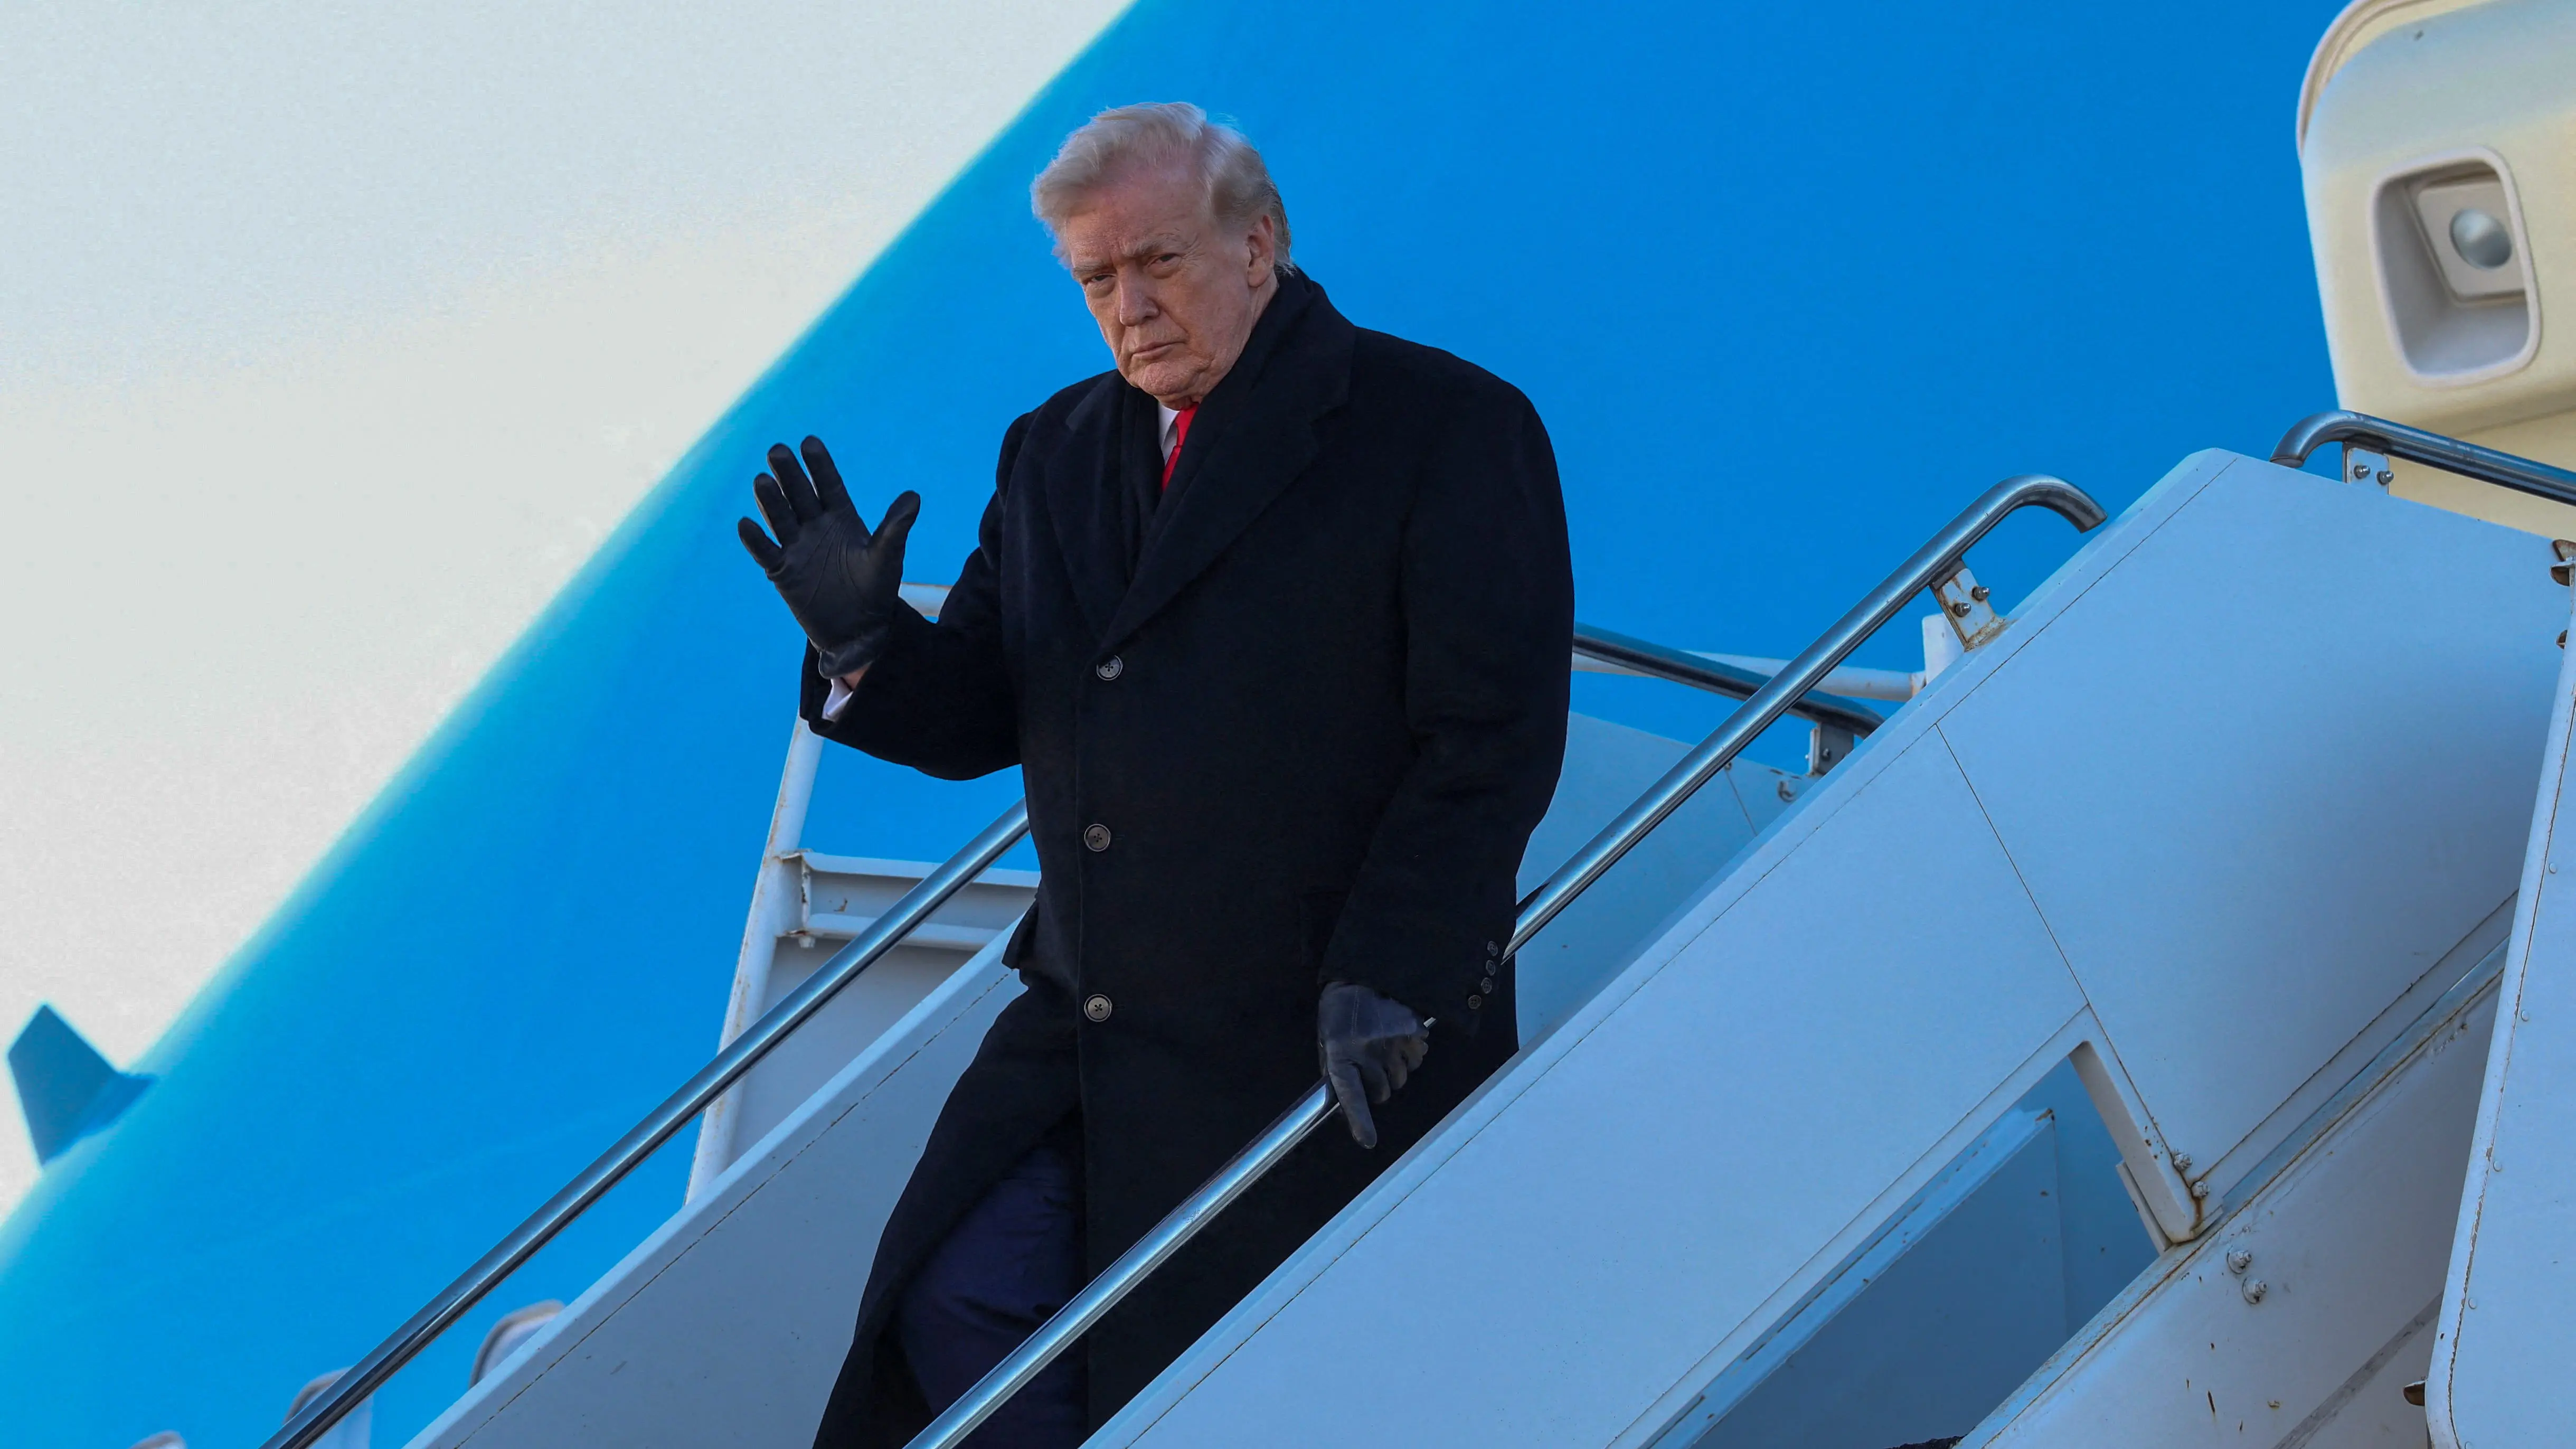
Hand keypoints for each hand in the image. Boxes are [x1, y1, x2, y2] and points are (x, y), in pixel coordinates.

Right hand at [737, 436, 919, 677]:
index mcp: (841, 517)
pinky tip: (745, 524)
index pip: (829, 485)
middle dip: (789, 474)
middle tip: (778, 450)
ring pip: (780, 518)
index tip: (810, 442)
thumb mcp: (888, 558)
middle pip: (800, 495)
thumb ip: (896, 528)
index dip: (819, 465)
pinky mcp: (782, 572)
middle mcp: (815, 527)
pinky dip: (755, 540)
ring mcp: (797, 547)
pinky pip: (766, 552)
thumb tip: (914, 496)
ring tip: (762, 480)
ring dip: (771, 501)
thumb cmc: (876, 589)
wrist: (859, 630)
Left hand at [1318, 982, 1428, 1149]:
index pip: (1350, 1093)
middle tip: (1370, 1067)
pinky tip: (1398, 1039)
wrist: (1361, 974)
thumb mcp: (1326, 1041)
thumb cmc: (1338, 1012)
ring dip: (1394, 1071)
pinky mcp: (1412, 1031)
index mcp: (1341, 1052)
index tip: (1368, 1141)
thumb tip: (1343, 1104)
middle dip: (1378, 1087)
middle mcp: (1368, 1050)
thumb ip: (1335, 1072)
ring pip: (1401, 1079)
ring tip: (1383, 1049)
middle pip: (1383, 1092)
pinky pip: (1417, 1059)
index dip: (1359, 1120)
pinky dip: (1410, 1055)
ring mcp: (1393, 1041)